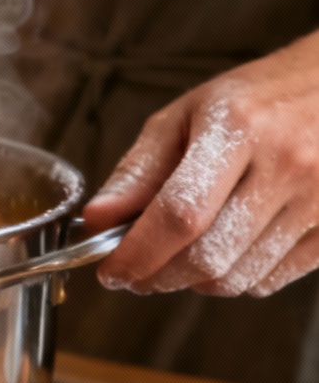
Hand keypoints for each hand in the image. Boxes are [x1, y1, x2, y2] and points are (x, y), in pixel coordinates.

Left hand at [83, 31, 318, 297]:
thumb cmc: (257, 99)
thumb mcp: (187, 114)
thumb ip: (138, 170)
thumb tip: (96, 221)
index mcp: (240, 128)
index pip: (180, 214)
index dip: (138, 254)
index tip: (111, 271)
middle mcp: (287, 164)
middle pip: (208, 256)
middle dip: (158, 278)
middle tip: (135, 275)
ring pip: (238, 277)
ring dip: (193, 283)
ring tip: (177, 260)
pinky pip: (272, 280)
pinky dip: (235, 280)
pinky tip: (223, 255)